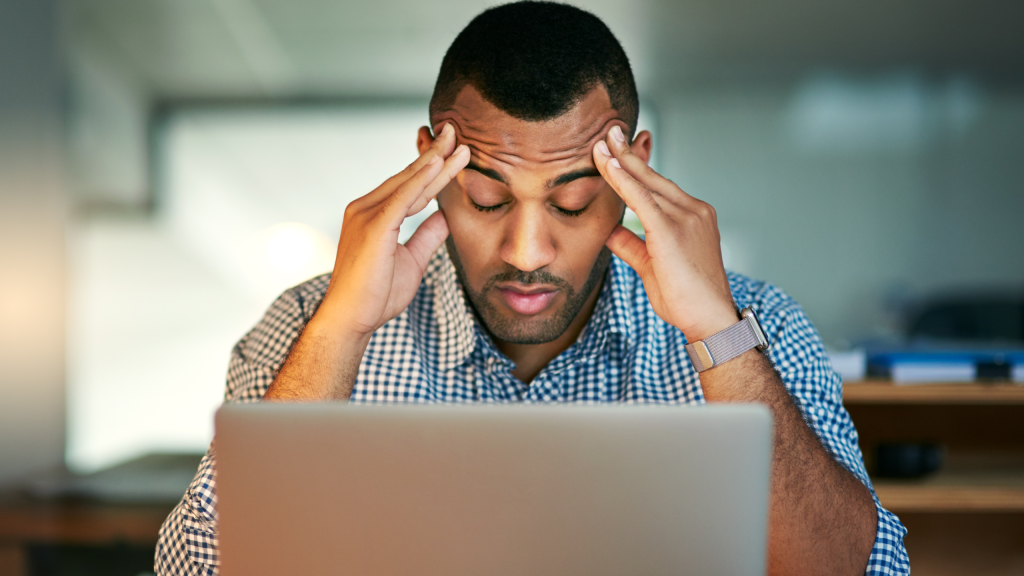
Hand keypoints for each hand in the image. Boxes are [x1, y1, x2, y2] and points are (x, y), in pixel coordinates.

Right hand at [315, 123, 470, 337]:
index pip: (411, 186)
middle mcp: (365, 208)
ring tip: (456, 142)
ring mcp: (366, 214)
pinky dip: (420, 180)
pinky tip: (437, 164)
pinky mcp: (372, 226)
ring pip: (408, 183)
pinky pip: (401, 198)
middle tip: (456, 131)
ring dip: (434, 161)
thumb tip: (445, 216)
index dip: (434, 168)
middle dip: (435, 154)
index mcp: (374, 215)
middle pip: (409, 177)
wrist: (351, 319)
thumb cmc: (376, 295)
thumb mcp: (413, 260)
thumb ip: (427, 236)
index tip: (454, 151)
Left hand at [593, 125, 737, 341]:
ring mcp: (686, 218)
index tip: (620, 149)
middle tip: (609, 131)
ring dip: (621, 161)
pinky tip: (609, 165)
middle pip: (653, 176)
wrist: (709, 319)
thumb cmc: (685, 298)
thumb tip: (609, 231)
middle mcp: (693, 210)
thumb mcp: (651, 265)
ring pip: (646, 183)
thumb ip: (631, 245)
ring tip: (602, 141)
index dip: (638, 167)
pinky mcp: (671, 230)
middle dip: (628, 152)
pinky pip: (641, 199)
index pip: (659, 186)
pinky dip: (623, 181)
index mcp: (693, 216)